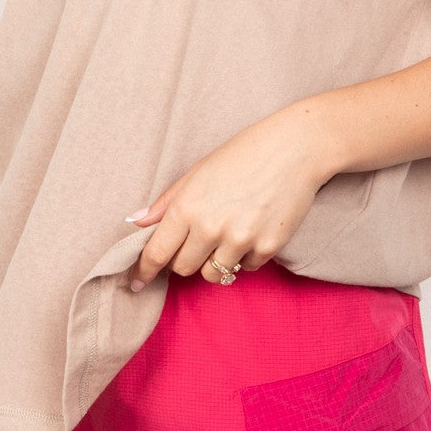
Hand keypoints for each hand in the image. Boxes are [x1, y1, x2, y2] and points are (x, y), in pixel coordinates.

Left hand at [125, 101, 331, 289]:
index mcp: (188, 206)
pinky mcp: (268, 248)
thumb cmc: (243, 154)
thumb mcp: (198, 172)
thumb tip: (136, 222)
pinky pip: (246, 268)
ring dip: (214, 261)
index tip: (137, 282)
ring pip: (213, 274)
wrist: (295, 148)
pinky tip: (252, 230)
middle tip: (197, 240)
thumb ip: (166, 202)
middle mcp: (211, 228)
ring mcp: (241, 240)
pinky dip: (245, 257)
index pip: (156, 253)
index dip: (144, 271)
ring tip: (227, 234)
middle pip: (183, 269)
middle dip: (184, 259)